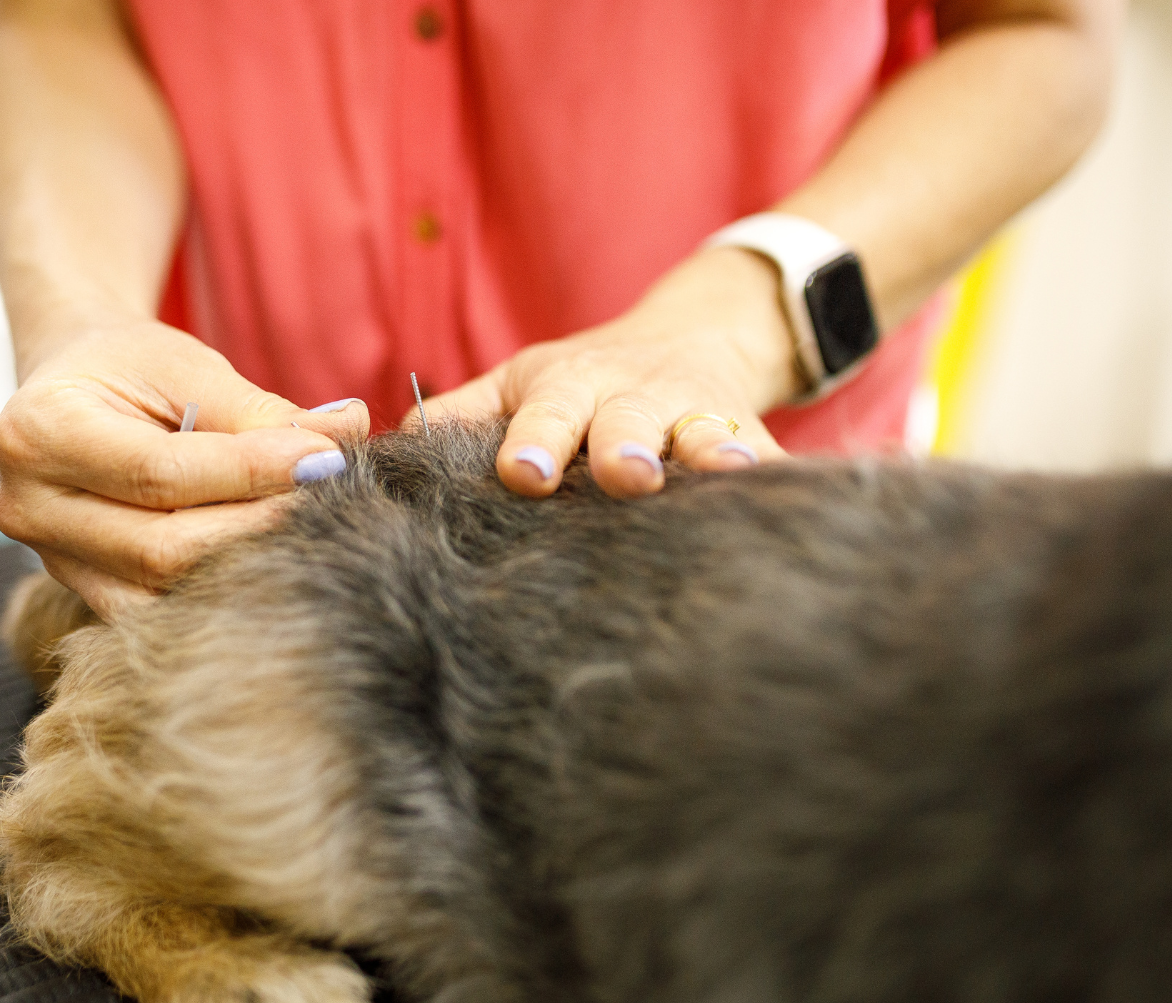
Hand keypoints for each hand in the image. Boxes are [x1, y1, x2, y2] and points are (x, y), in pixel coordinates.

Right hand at [0, 320, 367, 617]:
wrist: (76, 391)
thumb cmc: (132, 368)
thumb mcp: (187, 366)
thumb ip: (260, 411)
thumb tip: (347, 432)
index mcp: (38, 434)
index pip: (162, 473)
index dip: (252, 472)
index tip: (328, 458)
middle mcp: (29, 508)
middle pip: (163, 548)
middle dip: (259, 525)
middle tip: (335, 498)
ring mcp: (52, 562)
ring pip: (165, 590)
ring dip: (248, 564)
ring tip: (311, 526)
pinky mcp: (85, 593)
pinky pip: (161, 610)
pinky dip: (222, 586)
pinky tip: (273, 557)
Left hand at [425, 246, 800, 497]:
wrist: (695, 334)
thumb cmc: (582, 382)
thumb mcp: (517, 384)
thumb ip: (457, 417)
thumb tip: (375, 456)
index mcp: (569, 387)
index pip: (545, 413)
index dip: (535, 441)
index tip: (522, 473)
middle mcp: (634, 397)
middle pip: (629, 422)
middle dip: (626, 446)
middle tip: (625, 473)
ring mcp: (697, 414)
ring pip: (705, 433)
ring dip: (712, 451)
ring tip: (721, 471)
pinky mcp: (750, 435)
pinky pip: (768, 457)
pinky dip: (778, 477)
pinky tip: (796, 499)